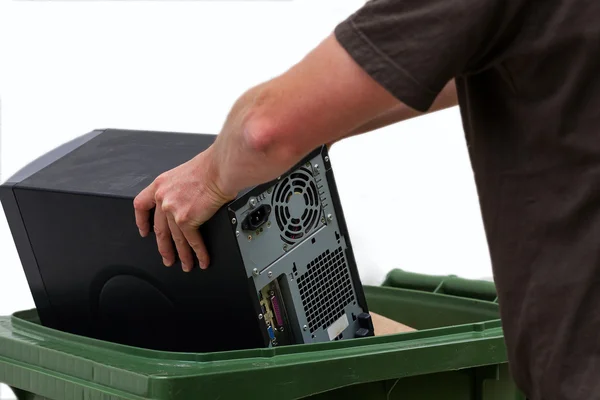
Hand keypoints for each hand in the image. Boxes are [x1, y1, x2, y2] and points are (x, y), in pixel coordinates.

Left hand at [133, 148, 235, 271]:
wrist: (220, 168)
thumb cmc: (210, 166)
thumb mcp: (185, 173)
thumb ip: (180, 189)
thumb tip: (188, 200)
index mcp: (161, 184)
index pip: (141, 205)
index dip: (142, 221)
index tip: (145, 231)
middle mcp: (163, 198)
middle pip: (159, 229)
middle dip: (164, 247)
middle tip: (167, 257)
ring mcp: (172, 210)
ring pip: (176, 239)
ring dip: (182, 255)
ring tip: (186, 264)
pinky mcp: (186, 219)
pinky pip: (191, 241)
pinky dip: (198, 253)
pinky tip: (202, 259)